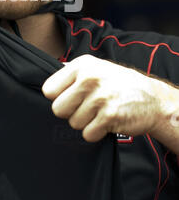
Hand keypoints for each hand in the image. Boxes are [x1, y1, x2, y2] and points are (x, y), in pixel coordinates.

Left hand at [42, 54, 161, 141]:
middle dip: (70, 113)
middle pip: (58, 109)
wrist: (153, 99)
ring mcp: (100, 97)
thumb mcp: (96, 68)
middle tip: (86, 108)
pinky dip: (96, 132)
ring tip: (100, 112)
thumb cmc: (119, 84)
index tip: (71, 98)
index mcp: (82, 65)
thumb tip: (46, 86)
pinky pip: (88, 134)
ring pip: (73, 123)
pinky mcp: (109, 116)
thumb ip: (71, 74)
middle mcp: (89, 78)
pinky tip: (106, 121)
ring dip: (85, 122)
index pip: (48, 90)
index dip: (58, 98)